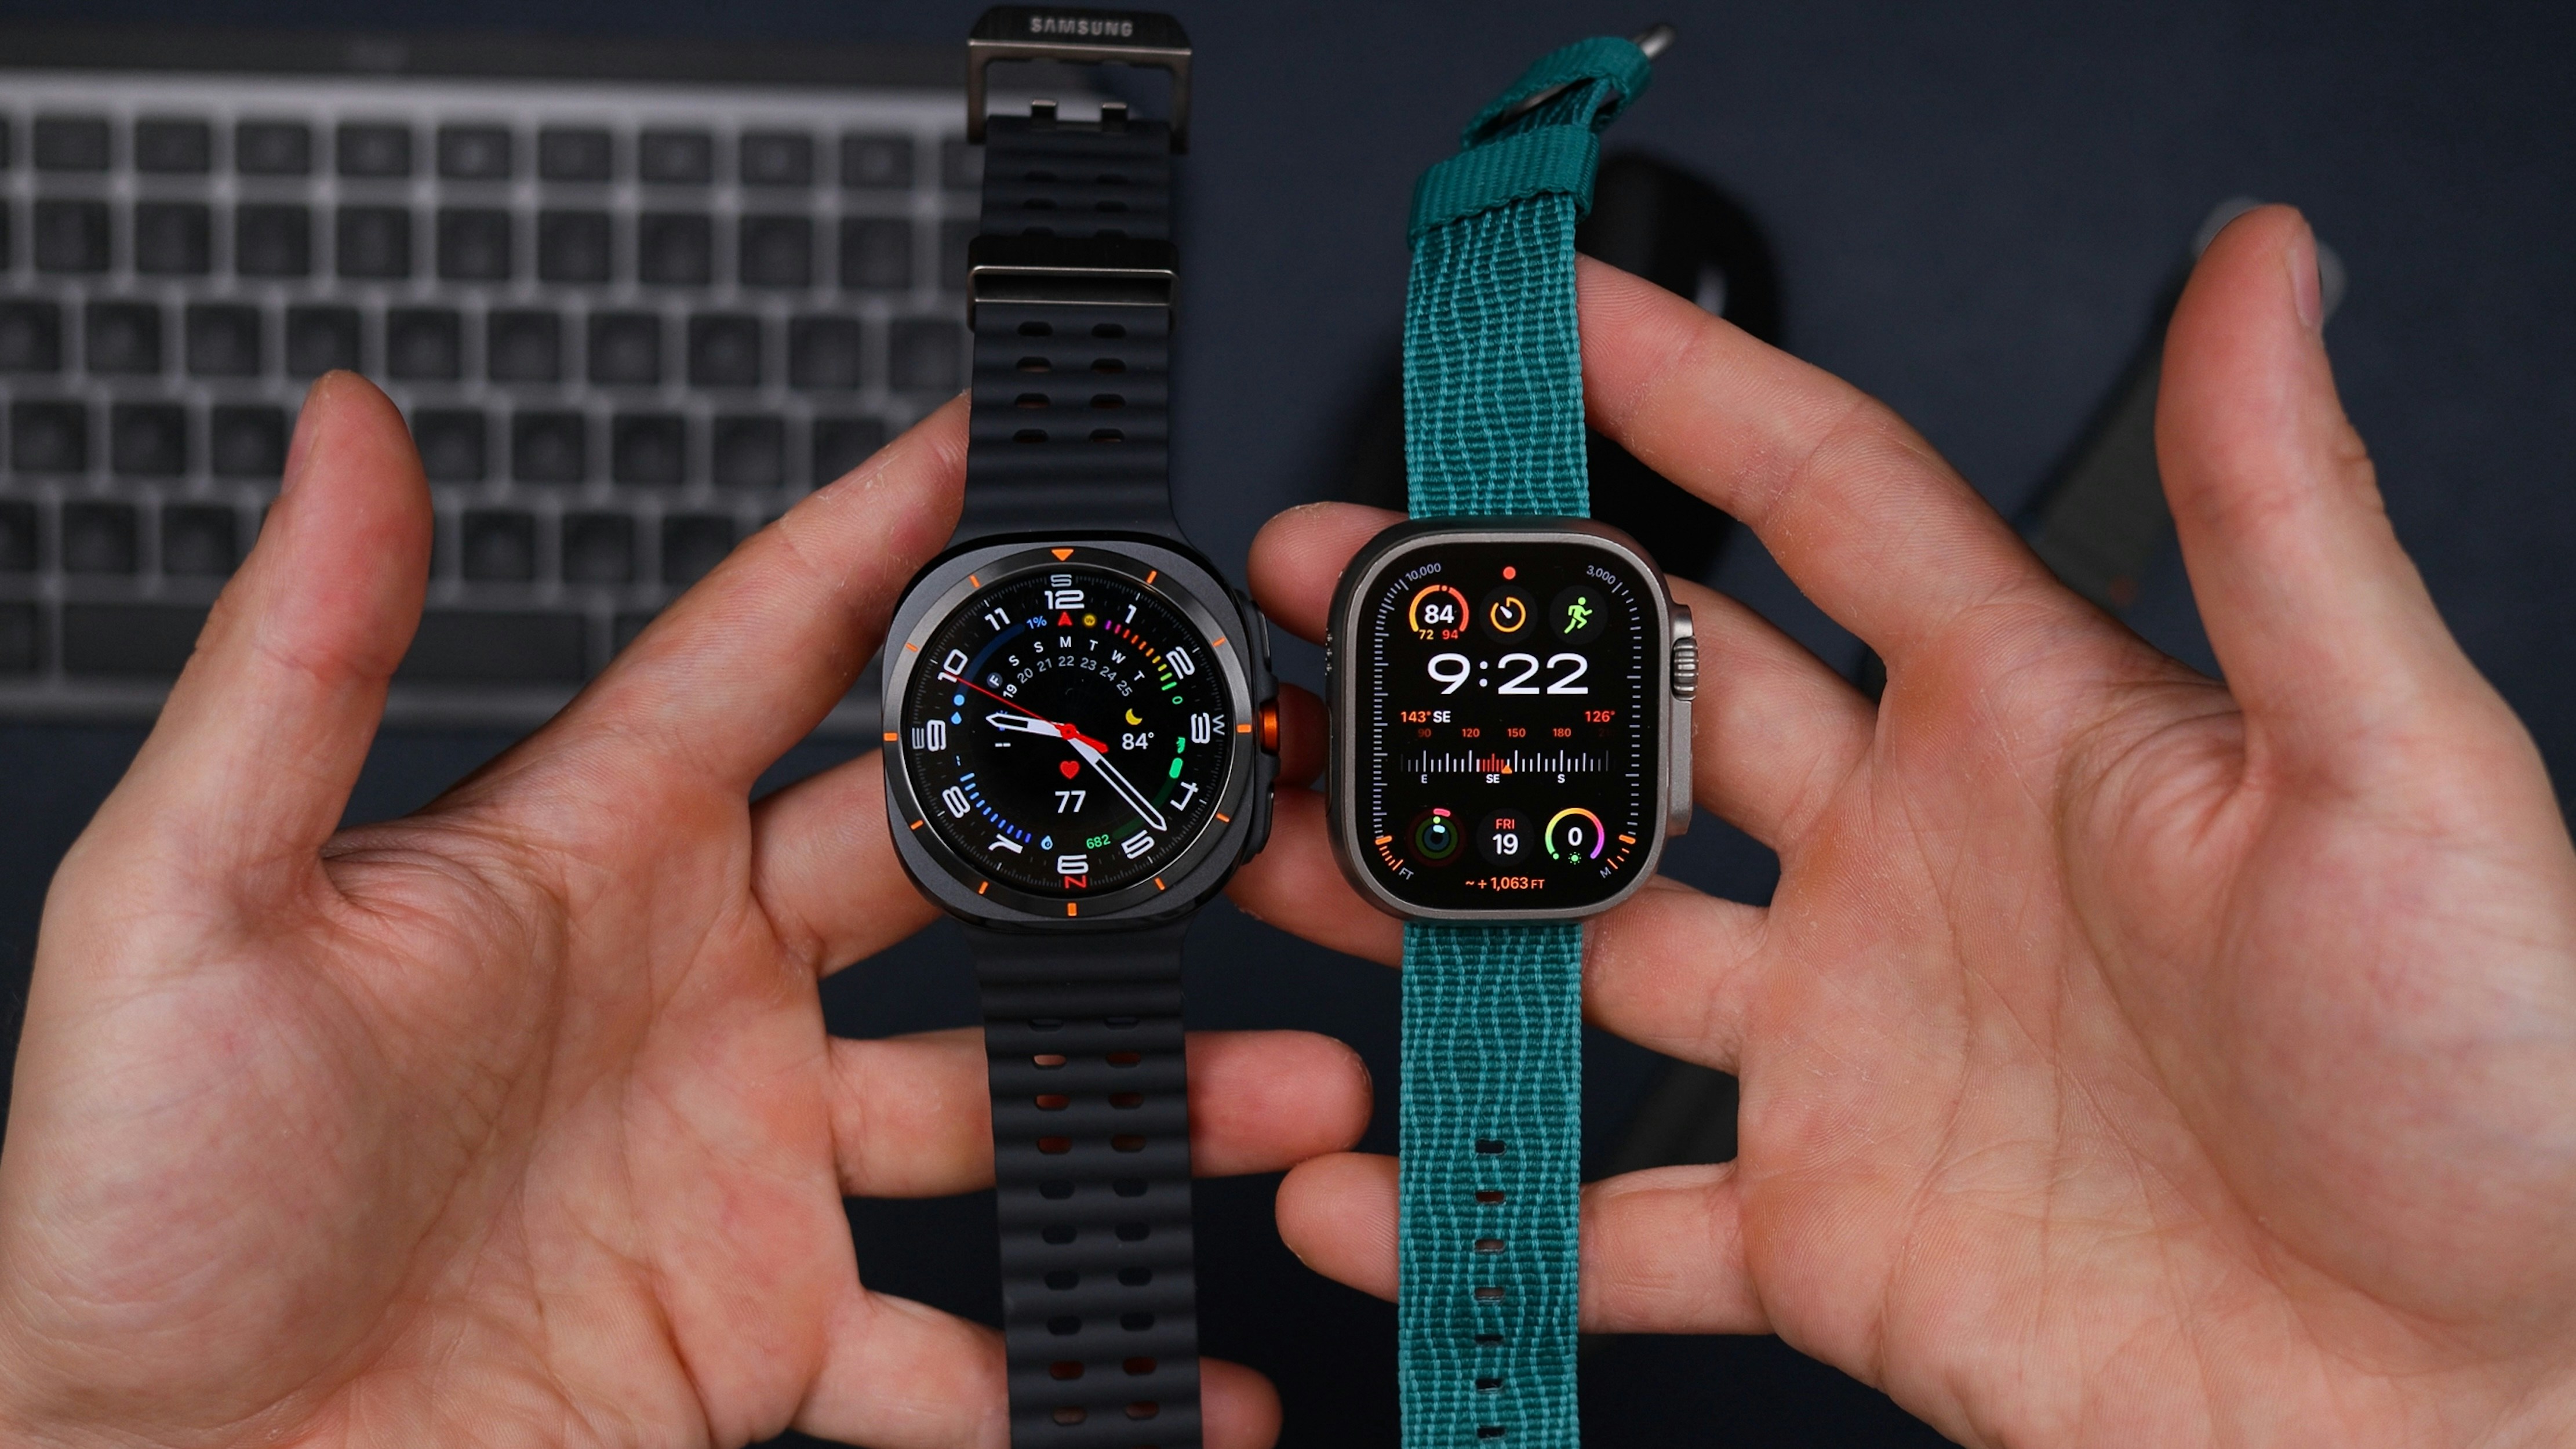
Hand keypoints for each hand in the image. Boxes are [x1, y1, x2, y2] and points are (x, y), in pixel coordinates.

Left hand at [0, 377, 1367, 1447]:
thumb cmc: (131, 1204)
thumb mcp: (186, 906)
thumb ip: (298, 662)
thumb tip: (342, 425)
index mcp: (584, 853)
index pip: (772, 647)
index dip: (890, 536)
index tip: (1009, 451)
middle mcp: (693, 986)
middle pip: (944, 863)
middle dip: (1097, 816)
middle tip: (1233, 785)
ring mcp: (745, 1155)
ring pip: (999, 1094)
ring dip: (1150, 1092)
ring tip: (1291, 1089)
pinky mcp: (763, 1321)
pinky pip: (959, 1342)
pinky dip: (1081, 1359)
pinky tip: (1186, 1367)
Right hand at [1232, 208, 2575, 1443]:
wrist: (2501, 1408)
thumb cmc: (2505, 1091)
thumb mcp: (2400, 771)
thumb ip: (2282, 520)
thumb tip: (2264, 272)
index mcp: (2030, 726)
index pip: (1820, 505)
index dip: (1684, 392)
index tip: (1548, 317)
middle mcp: (1910, 869)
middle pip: (1643, 717)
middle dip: (1475, 643)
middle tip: (1333, 583)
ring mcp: (1847, 1050)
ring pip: (1577, 947)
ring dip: (1424, 903)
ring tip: (1285, 856)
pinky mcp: (1824, 1232)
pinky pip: (1602, 1216)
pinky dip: (1471, 1214)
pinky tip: (1362, 1182)